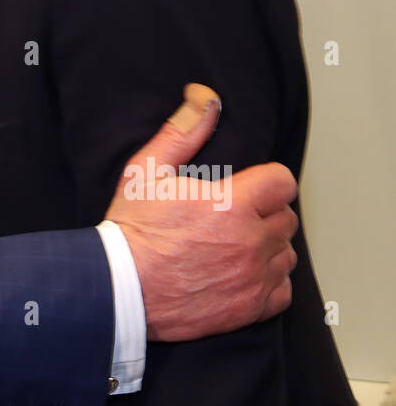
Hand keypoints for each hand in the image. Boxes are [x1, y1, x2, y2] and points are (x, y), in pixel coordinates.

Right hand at [105, 83, 298, 341]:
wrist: (119, 289)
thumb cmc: (132, 231)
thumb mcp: (147, 170)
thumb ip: (183, 131)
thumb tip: (205, 98)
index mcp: (232, 203)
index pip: (282, 182)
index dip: (267, 180)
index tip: (249, 187)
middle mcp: (250, 240)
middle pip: (286, 217)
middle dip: (265, 213)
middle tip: (235, 216)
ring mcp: (252, 277)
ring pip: (285, 254)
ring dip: (268, 247)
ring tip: (237, 245)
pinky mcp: (248, 307)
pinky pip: (282, 290)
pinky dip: (268, 283)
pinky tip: (242, 274)